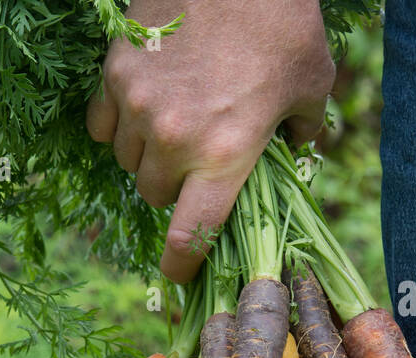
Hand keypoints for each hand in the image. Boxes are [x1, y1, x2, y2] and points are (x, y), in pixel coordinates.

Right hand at [87, 0, 334, 282]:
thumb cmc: (283, 22)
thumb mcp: (312, 82)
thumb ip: (304, 131)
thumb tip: (299, 157)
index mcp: (226, 152)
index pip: (192, 234)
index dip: (183, 264)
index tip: (180, 275)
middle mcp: (175, 138)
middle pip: (156, 196)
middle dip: (175, 187)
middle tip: (195, 161)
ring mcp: (138, 106)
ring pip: (128, 162)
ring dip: (148, 155)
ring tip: (173, 124)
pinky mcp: (115, 73)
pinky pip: (103, 126)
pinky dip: (118, 125)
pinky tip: (142, 107)